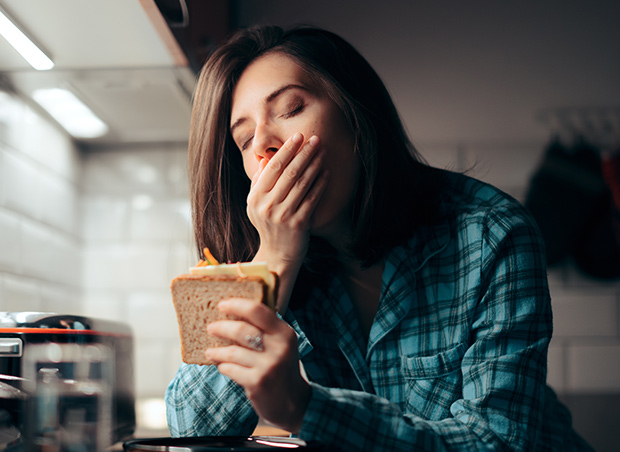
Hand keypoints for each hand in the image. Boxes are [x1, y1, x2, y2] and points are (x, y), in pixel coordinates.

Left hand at [205, 298, 310, 432]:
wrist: (293, 403)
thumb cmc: (281, 368)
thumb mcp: (282, 345)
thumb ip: (265, 328)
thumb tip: (234, 311)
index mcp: (285, 333)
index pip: (257, 310)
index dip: (236, 305)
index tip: (222, 304)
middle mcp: (279, 348)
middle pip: (241, 329)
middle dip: (221, 327)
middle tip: (210, 327)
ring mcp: (268, 366)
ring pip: (232, 351)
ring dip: (217, 351)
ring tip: (209, 352)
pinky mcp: (257, 382)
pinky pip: (230, 369)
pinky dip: (223, 366)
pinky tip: (222, 366)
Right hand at [247, 133, 328, 309]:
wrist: (277, 254)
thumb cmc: (269, 225)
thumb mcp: (256, 205)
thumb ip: (259, 182)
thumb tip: (266, 159)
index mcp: (255, 198)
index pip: (272, 168)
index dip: (286, 150)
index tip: (297, 137)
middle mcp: (267, 205)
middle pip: (289, 172)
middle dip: (303, 153)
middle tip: (315, 139)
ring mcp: (283, 215)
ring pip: (301, 183)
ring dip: (314, 165)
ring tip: (322, 152)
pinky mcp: (298, 223)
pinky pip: (311, 198)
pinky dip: (319, 184)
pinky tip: (326, 172)